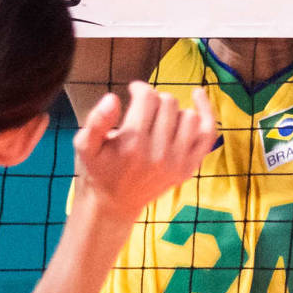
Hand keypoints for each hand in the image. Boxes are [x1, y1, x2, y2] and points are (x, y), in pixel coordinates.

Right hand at [72, 81, 214, 221]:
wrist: (114, 204)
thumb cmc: (98, 170)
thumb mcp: (85, 146)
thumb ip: (95, 120)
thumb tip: (112, 98)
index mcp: (132, 144)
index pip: (147, 97)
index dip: (139, 89)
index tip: (133, 91)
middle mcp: (158, 154)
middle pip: (168, 103)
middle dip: (154, 100)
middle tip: (143, 109)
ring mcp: (177, 162)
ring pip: (188, 115)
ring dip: (174, 110)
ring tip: (160, 117)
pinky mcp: (189, 168)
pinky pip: (208, 133)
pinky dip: (206, 112)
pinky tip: (198, 95)